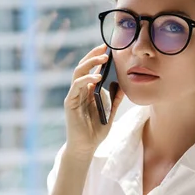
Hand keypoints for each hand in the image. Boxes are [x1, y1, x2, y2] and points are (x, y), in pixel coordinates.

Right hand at [64, 43, 124, 157]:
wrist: (86, 147)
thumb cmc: (96, 130)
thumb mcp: (110, 112)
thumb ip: (115, 99)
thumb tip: (124, 83)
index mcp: (87, 91)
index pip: (91, 69)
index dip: (98, 58)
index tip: (109, 47)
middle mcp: (79, 91)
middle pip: (83, 67)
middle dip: (93, 55)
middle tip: (105, 47)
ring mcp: (73, 96)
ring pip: (78, 73)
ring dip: (90, 64)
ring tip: (103, 58)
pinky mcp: (70, 103)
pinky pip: (76, 87)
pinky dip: (86, 79)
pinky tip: (97, 77)